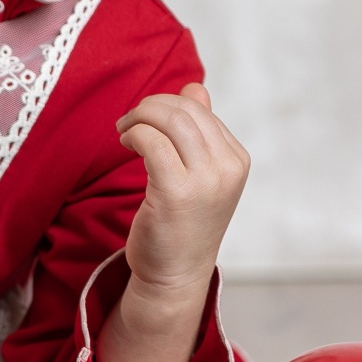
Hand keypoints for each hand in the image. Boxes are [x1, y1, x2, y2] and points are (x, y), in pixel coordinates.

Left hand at [115, 83, 247, 292]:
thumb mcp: (197, 173)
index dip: (165, 105)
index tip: (143, 120)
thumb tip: (195, 88)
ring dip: (138, 117)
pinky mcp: (177, 192)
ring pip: (170, 119)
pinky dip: (133, 134)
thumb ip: (198, 131)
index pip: (199, 110)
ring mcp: (207, 180)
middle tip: (127, 122)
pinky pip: (151, 141)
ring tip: (125, 133)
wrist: (175, 273)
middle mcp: (228, 168)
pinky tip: (126, 145)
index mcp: (236, 160)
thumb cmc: (182, 222)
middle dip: (149, 107)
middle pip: (184, 109)